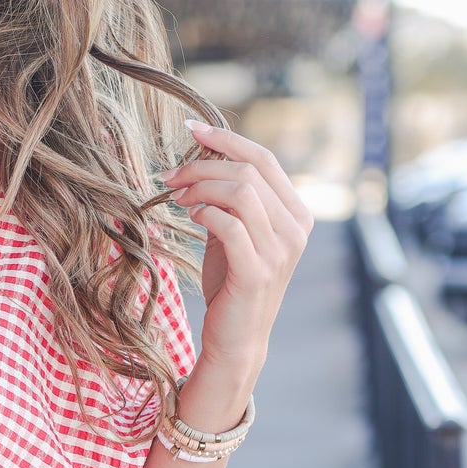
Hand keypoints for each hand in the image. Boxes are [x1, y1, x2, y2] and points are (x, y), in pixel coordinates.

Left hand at [159, 121, 313, 381]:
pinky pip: (230, 225)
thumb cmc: (231, 282)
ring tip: (177, 197)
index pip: (264, 158)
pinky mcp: (257, 272)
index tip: (190, 128)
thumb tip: (203, 153)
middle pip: (249, 170)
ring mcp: (280, 251)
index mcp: (296, 213)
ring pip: (241, 192)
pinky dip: (205, 213)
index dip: (226, 138)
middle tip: (171, 175)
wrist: (236, 338)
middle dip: (203, 164)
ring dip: (200, 187)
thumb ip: (230, 198)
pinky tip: (190, 217)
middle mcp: (295, 229)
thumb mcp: (234, 232)